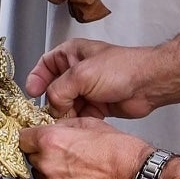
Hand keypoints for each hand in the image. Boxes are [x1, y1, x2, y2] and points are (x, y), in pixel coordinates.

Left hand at [21, 118, 150, 178]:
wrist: (136, 178)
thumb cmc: (119, 151)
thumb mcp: (89, 123)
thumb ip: (63, 126)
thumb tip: (51, 128)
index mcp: (51, 143)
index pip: (22, 138)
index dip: (31, 137)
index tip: (36, 138)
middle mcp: (47, 167)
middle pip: (31, 158)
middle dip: (43, 154)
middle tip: (65, 153)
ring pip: (42, 177)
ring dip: (52, 172)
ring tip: (76, 168)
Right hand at [27, 38, 166, 116]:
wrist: (148, 84)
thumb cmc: (121, 69)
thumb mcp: (81, 74)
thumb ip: (58, 90)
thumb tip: (52, 105)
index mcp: (72, 54)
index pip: (45, 64)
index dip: (36, 78)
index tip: (31, 93)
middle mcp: (78, 71)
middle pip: (54, 89)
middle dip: (51, 102)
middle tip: (47, 112)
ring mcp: (87, 89)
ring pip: (66, 105)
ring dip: (64, 114)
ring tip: (64, 120)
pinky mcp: (96, 105)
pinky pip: (79, 115)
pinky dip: (77, 121)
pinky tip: (77, 124)